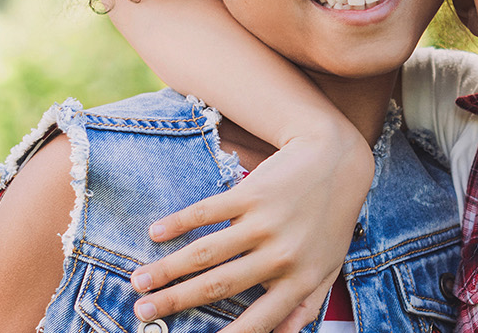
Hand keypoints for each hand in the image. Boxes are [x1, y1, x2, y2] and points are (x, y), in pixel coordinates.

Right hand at [130, 128, 373, 332]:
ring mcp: (264, 223)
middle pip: (217, 286)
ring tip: (139, 281)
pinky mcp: (251, 193)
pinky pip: (207, 212)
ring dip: (166, 268)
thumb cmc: (330, 220)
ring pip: (205, 252)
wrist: (338, 161)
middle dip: (175, 302)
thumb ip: (305, 306)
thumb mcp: (327, 267)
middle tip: (141, 311)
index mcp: (299, 280)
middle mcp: (281, 256)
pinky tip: (155, 233)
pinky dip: (178, 223)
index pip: (258, 320)